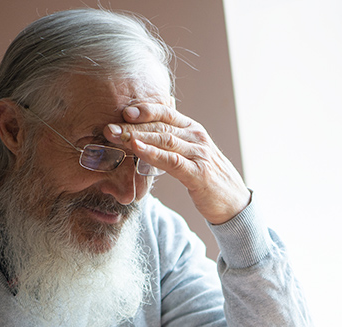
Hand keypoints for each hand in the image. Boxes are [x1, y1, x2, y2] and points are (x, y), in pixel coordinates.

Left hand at [105, 104, 250, 224]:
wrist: (233, 202)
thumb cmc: (207, 178)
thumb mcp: (190, 154)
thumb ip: (172, 141)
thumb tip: (146, 130)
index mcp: (193, 129)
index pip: (166, 112)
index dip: (143, 109)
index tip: (121, 111)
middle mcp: (197, 137)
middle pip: (160, 125)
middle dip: (132, 125)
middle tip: (107, 126)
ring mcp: (199, 154)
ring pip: (164, 139)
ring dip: (137, 137)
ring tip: (114, 136)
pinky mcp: (198, 174)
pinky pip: (172, 160)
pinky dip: (152, 153)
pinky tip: (136, 150)